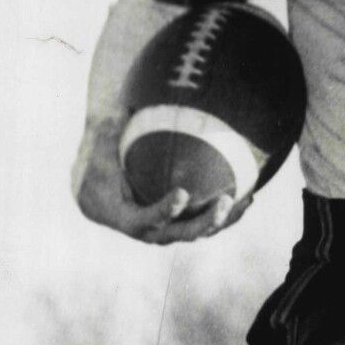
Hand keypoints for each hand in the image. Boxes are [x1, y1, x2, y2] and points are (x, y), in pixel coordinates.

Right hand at [75, 117, 252, 244]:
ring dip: (220, 220)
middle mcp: (150, 232)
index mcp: (126, 219)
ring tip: (242, 201)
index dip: (165, 210)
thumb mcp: (97, 150)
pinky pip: (205, 224)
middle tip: (223, 201)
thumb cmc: (100, 165)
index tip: (182, 194)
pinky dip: (225, 216)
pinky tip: (247, 199)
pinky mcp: (180, 227)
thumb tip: (117, 110)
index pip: (147, 220)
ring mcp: (167, 231)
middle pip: (180, 234)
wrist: (99, 191)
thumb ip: (106, 136)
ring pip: (197, 232)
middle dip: (204, 222)